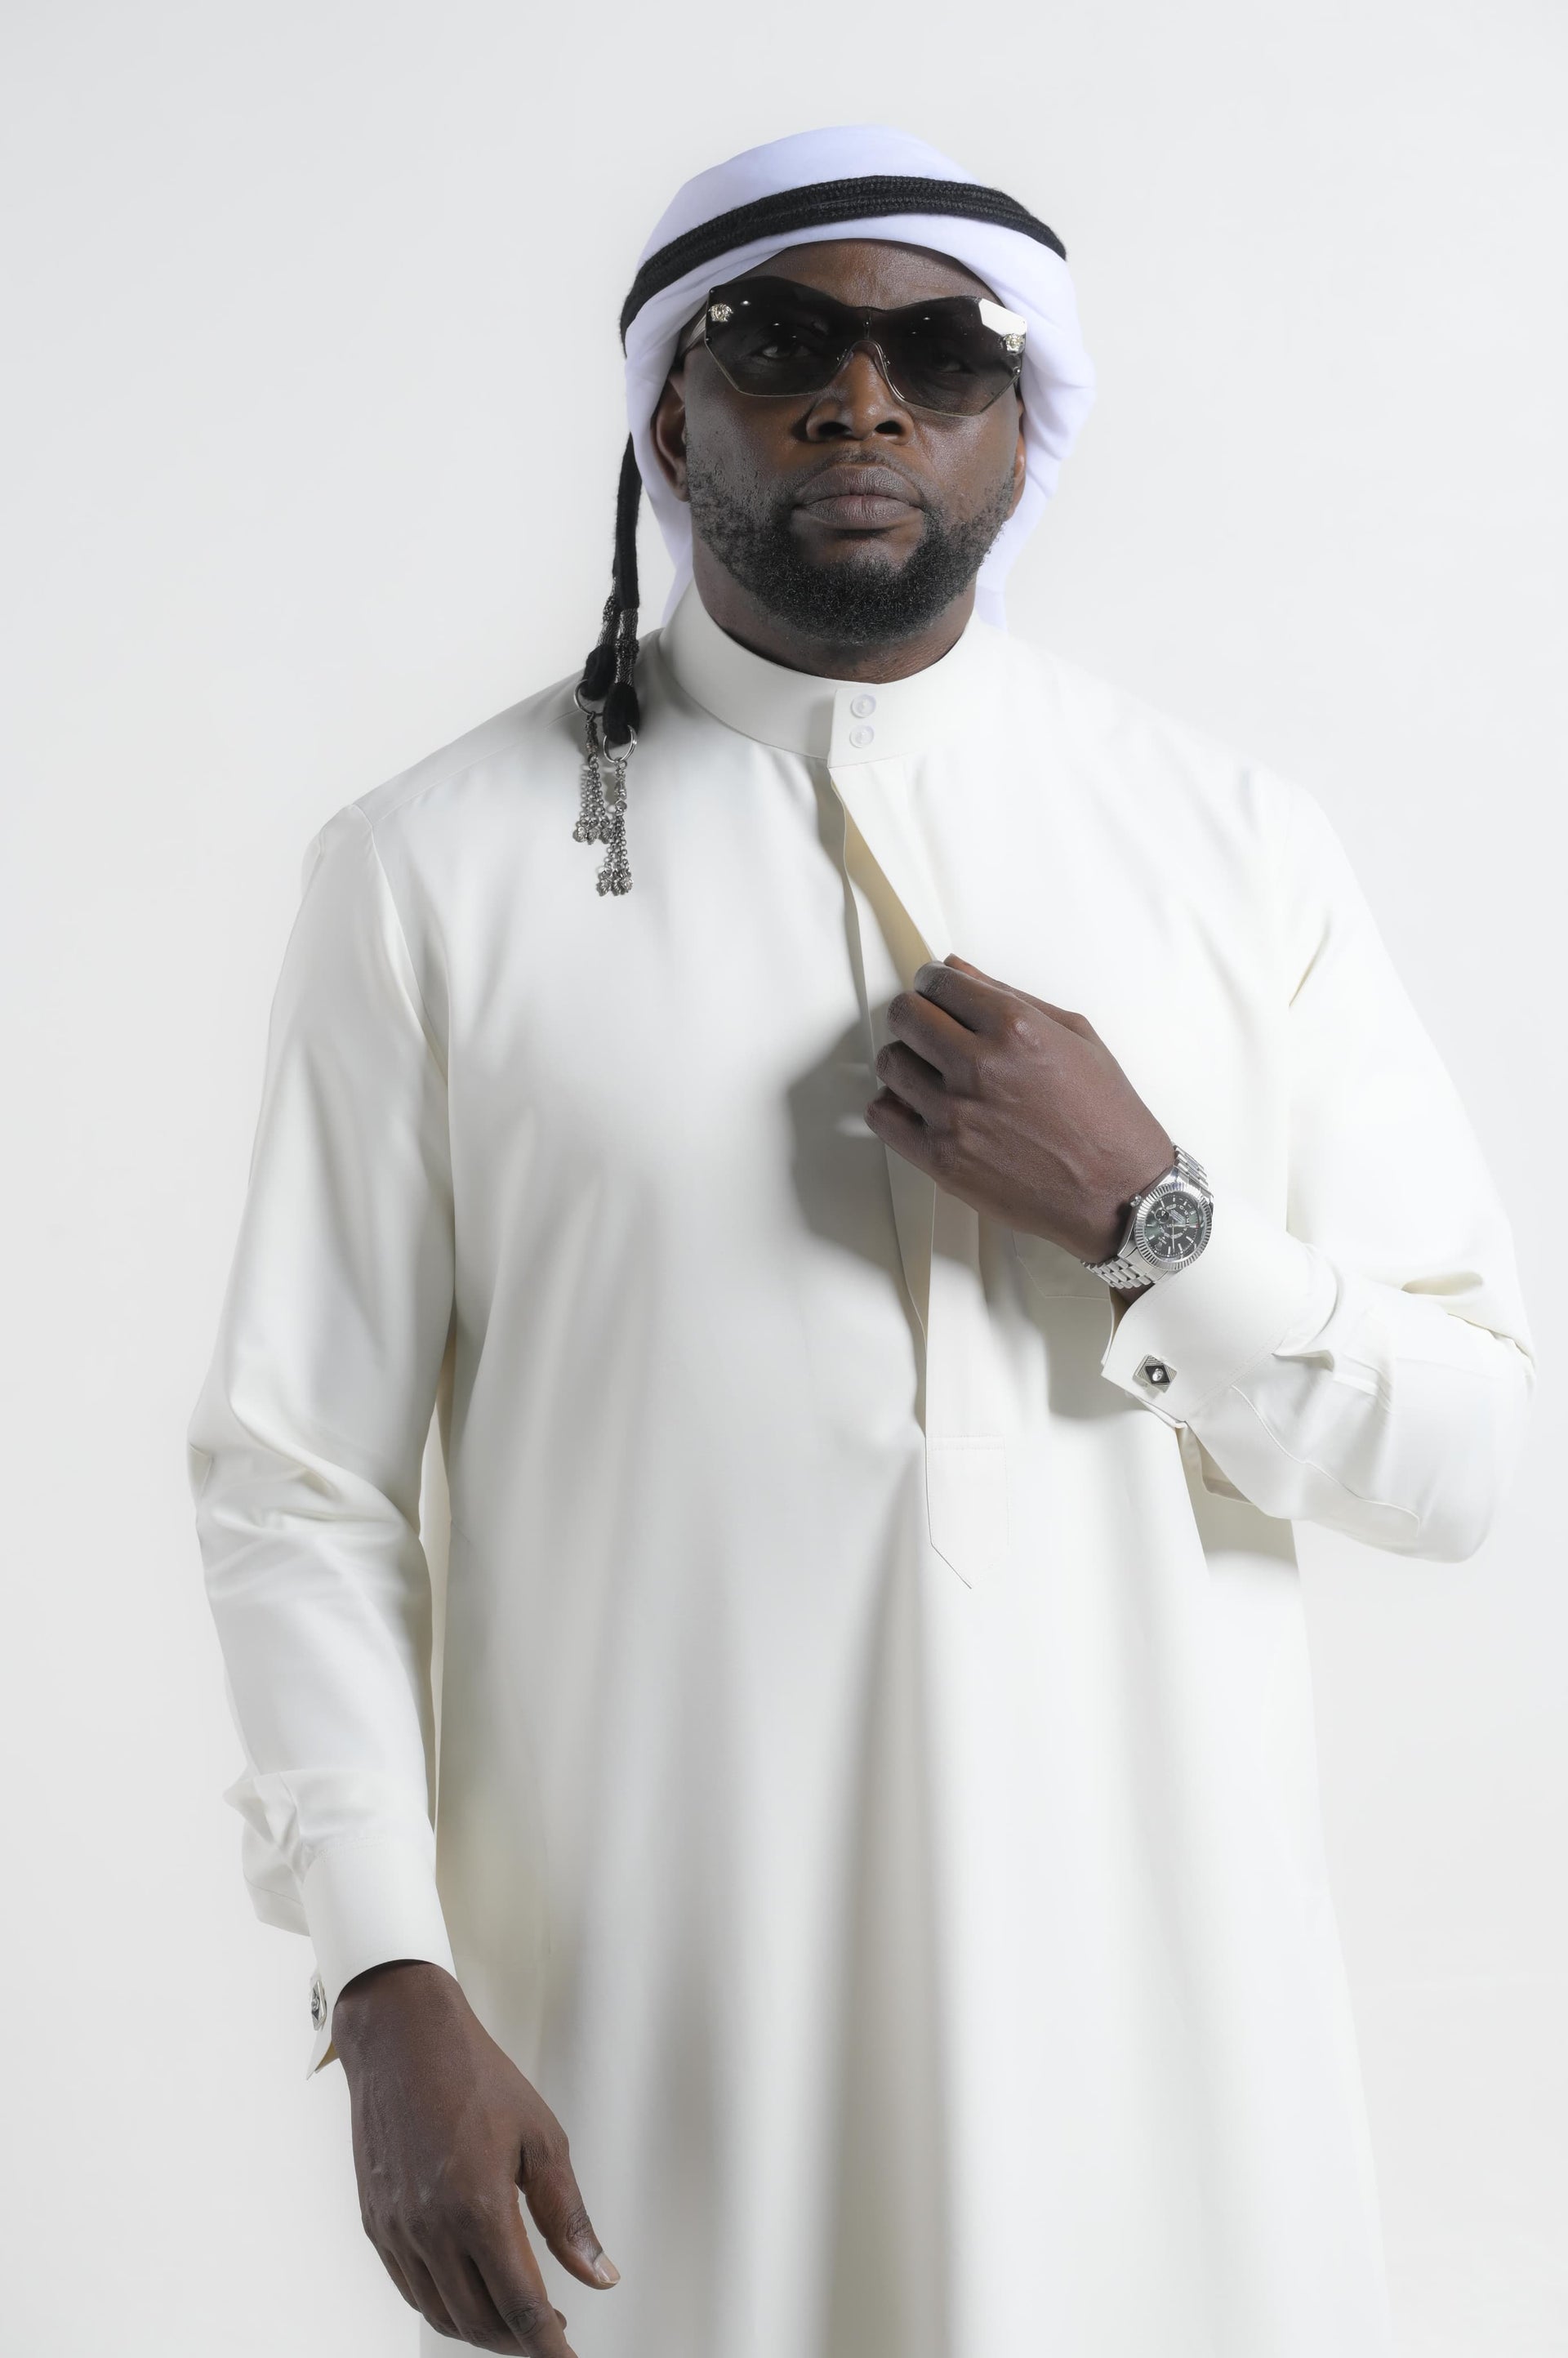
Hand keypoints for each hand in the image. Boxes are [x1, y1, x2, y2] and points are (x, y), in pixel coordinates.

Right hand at [332, 1959, 618, 2353]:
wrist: (402, 2038)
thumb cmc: (475, 2076)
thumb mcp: (542, 2138)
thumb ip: (569, 2217)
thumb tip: (599, 2276)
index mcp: (478, 2208)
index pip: (522, 2307)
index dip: (550, 2347)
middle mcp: (431, 2229)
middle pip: (482, 2322)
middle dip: (521, 2341)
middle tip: (552, 2333)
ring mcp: (397, 2230)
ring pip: (443, 2315)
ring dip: (483, 2329)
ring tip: (517, 2316)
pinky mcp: (376, 2224)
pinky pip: (411, 2290)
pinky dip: (444, 2306)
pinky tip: (470, 2290)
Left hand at [865, 955, 1173, 1264]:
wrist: (1120, 1192)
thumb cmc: (1106, 1115)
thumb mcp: (1074, 1036)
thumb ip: (1009, 996)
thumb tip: (956, 968)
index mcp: (1014, 1028)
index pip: (937, 982)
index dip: (934, 982)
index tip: (938, 992)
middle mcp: (979, 1067)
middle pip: (904, 1016)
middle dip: (915, 1014)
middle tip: (933, 1029)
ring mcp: (955, 1115)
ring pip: (890, 1063)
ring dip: (906, 1060)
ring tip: (933, 1072)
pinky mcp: (941, 1159)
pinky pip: (882, 1116)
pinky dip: (894, 1105)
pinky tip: (921, 1106)